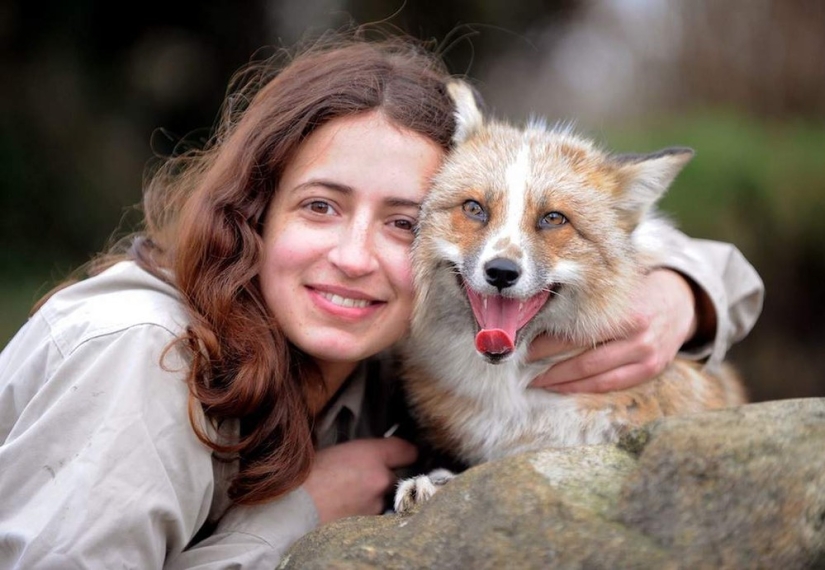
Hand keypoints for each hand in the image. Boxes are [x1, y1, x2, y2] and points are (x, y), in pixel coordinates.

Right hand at [304, 437, 417, 523]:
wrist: (290, 509)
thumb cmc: (305, 476)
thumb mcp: (336, 451)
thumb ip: (362, 454)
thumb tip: (373, 459)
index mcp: (371, 455)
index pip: (407, 451)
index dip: (406, 453)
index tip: (403, 456)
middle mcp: (381, 480)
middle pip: (397, 477)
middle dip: (385, 478)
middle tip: (364, 479)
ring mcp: (376, 506)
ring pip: (385, 499)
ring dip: (373, 498)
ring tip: (348, 497)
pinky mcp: (369, 526)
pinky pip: (373, 516)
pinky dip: (364, 513)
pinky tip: (345, 510)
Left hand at [527, 269, 697, 393]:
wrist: (680, 301)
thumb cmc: (636, 292)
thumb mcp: (614, 289)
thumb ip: (586, 303)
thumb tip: (538, 314)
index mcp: (625, 313)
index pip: (576, 333)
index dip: (546, 343)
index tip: (523, 345)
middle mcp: (638, 336)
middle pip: (583, 358)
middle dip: (548, 365)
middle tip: (522, 366)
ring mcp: (647, 357)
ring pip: (595, 377)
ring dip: (562, 382)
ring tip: (536, 381)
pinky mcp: (651, 370)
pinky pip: (611, 385)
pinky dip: (583, 388)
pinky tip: (562, 387)